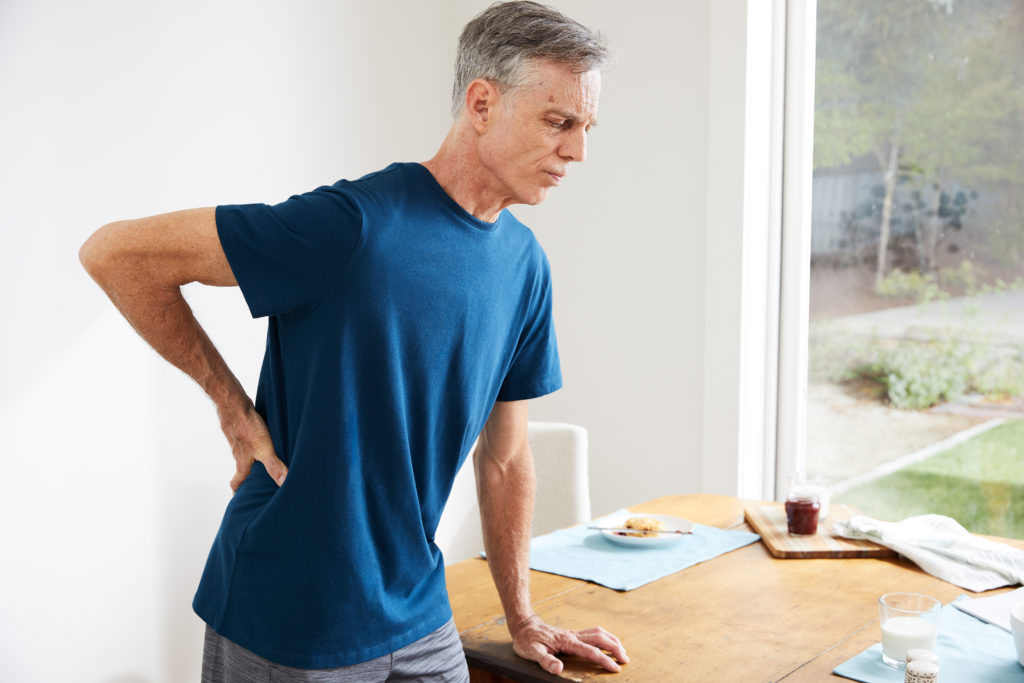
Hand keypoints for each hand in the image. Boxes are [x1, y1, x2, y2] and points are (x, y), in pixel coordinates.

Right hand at [219, 404, 287, 491]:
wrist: (233, 404)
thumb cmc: (247, 426)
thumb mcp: (264, 448)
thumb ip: (273, 465)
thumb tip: (283, 483)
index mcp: (242, 462)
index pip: (237, 481)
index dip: (238, 491)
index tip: (240, 498)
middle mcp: (239, 453)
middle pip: (242, 469)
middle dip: (248, 477)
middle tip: (256, 483)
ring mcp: (238, 440)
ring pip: (245, 454)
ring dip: (252, 460)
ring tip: (264, 463)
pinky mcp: (241, 429)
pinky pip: (247, 441)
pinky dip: (254, 444)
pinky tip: (263, 440)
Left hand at [510, 614, 627, 675]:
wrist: (524, 625)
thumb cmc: (527, 640)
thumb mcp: (531, 653)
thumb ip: (545, 661)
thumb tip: (559, 669)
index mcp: (567, 641)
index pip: (591, 651)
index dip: (604, 660)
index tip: (615, 669)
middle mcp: (573, 636)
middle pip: (600, 638)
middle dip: (615, 648)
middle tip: (625, 660)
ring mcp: (573, 633)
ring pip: (599, 633)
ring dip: (612, 641)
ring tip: (622, 652)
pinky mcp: (572, 634)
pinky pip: (593, 633)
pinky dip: (605, 638)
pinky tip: (607, 643)